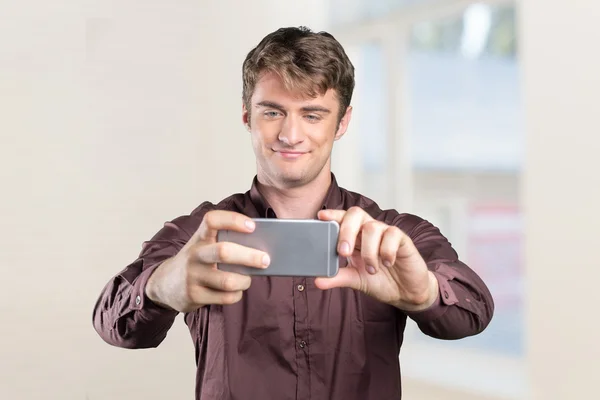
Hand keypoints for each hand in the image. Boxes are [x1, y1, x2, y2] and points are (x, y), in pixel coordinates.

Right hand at [145, 210, 269, 312]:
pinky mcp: (194, 296)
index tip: (252, 226)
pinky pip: (225, 297)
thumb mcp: (204, 246)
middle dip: (249, 256)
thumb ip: (226, 243)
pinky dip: (236, 294)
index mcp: (199, 237)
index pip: (212, 220)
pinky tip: (235, 290)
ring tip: (248, 279)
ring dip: (245, 280)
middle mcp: (194, 254)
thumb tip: (260, 250)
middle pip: (224, 251)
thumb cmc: (196, 261)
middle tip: (265, 260)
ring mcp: (192, 276)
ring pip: (228, 280)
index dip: (233, 220)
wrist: (164, 284)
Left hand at [314, 207, 438, 311]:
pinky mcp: (402, 239)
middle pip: (356, 214)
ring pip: (372, 227)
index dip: (333, 215)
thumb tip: (317, 280)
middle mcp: (369, 232)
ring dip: (369, 251)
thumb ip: (337, 277)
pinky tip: (387, 263)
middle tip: (343, 252)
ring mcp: (386, 234)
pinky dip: (386, 251)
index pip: (343, 219)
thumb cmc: (381, 281)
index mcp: (355, 237)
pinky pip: (392, 235)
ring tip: (372, 269)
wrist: (406, 292)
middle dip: (346, 231)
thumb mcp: (355, 280)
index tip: (321, 217)